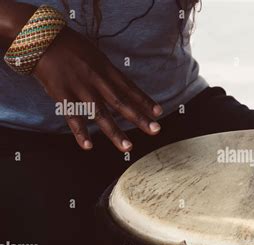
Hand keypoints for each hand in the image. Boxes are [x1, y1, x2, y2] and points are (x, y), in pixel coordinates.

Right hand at [33, 27, 162, 151]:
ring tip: (128, 146)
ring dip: (115, 132)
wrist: (42, 37)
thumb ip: (109, 73)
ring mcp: (80, 89)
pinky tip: (88, 146)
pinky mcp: (62, 95)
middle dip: (140, 118)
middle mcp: (98, 81)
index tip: (159, 112)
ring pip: (101, 114)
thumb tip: (124, 87)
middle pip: (122, 103)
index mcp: (106, 70)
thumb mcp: (96, 56)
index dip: (145, 101)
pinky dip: (80, 132)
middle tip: (156, 130)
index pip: (130, 88)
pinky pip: (73, 117)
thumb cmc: (71, 47)